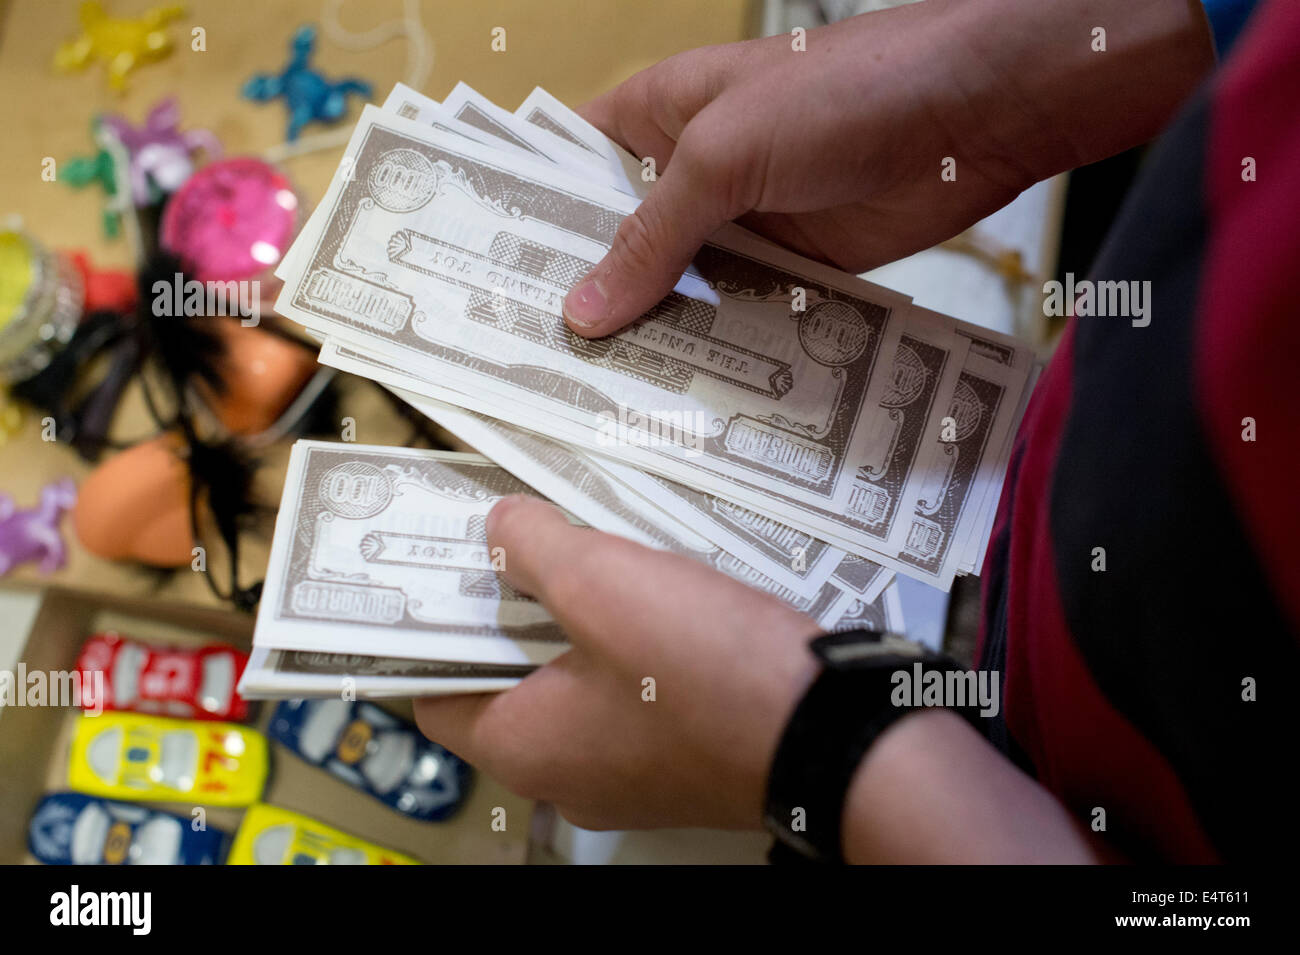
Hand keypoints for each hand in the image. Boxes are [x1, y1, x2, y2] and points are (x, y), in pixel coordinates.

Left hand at [413, 494, 820, 830]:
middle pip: (507, 690)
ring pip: (573, 694)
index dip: (431, 635)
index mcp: (525, 748)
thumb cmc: (706, 668)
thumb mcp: (603, 581)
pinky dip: (626, 657)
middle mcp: (566, 780)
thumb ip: (533, 548)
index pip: (436, 697)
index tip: (442, 579)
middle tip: (519, 550)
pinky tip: (654, 603)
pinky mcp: (681, 766)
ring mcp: (629, 780)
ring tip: (590, 561)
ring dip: (575, 632)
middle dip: (510, 618)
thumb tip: (498, 529)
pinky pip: (629, 706)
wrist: (835, 734)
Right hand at [561, 0, 1212, 335]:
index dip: (526, 222)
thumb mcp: (723, 157)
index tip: (481, 286)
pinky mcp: (790, 270)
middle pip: (618, 243)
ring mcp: (740, 225)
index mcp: (655, 116)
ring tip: (591, 398)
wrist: (973, 114)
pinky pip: (736, 317)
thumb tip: (582, 312)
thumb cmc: (841, 92)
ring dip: (648, 335)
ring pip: (676, 289)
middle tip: (531, 364)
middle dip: (585, 297)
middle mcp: (688, 173)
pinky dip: (714, 351)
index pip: (566, 170)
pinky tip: (677, 397)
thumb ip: (650, 237)